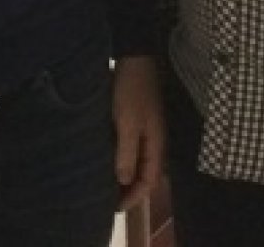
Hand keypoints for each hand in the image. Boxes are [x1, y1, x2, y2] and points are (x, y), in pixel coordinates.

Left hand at [111, 55, 164, 209]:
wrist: (135, 55)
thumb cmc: (131, 89)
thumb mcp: (127, 122)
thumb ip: (127, 152)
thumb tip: (124, 181)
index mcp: (156, 143)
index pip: (150, 181)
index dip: (134, 197)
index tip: (115, 208)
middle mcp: (155, 139)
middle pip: (146, 173)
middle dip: (130, 190)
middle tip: (109, 200)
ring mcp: (148, 128)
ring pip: (139, 160)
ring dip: (126, 174)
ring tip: (107, 184)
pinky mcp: (138, 119)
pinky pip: (133, 147)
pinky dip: (123, 158)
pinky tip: (109, 158)